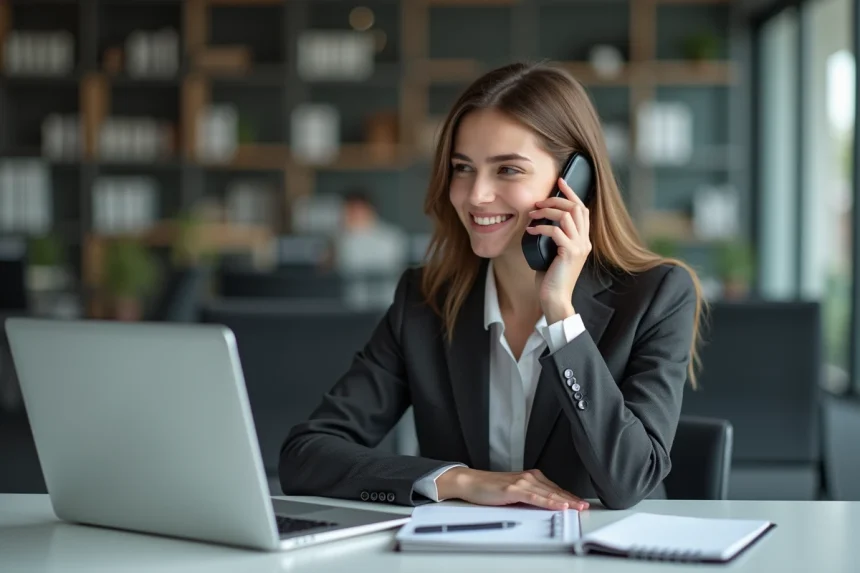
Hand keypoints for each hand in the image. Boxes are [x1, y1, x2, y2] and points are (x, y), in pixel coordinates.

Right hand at [436, 467, 588, 510]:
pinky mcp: (514, 489)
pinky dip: (548, 502)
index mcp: (530, 477)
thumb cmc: (490, 488)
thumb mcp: (514, 492)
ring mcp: (522, 482)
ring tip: (577, 507)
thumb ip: (529, 496)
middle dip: (571, 499)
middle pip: (554, 491)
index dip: (569, 496)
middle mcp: (529, 477)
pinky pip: (535, 497)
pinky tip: (558, 505)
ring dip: (565, 501)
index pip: (554, 489)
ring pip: (548, 494)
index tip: (580, 503)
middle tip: (585, 507)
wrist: (472, 482)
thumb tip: (543, 505)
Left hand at [525, 177, 590, 323]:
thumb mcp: (554, 254)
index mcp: (583, 240)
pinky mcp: (570, 253)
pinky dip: (542, 227)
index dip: (571, 193)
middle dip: (557, 199)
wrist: (555, 299)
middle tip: (539, 201)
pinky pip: (556, 231)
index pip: (582, 209)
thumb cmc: (551, 279)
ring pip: (567, 216)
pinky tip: (531, 230)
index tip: (559, 182)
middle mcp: (584, 241)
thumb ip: (554, 239)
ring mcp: (579, 247)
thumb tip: (539, 224)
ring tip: (533, 214)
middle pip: (576, 207)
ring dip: (547, 211)